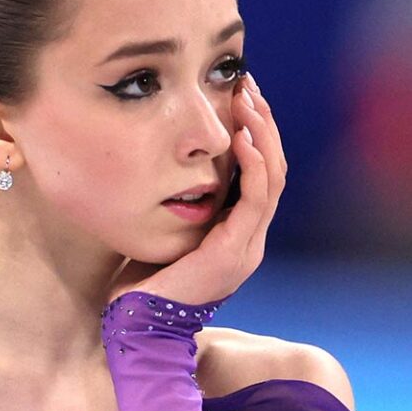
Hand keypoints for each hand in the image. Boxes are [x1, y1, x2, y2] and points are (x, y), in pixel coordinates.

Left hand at [108, 72, 286, 304]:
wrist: (137, 325)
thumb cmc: (145, 277)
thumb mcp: (171, 230)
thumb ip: (185, 204)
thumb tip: (178, 164)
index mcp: (240, 233)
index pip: (262, 174)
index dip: (258, 133)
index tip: (242, 95)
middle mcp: (251, 239)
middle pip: (275, 170)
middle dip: (264, 124)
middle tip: (249, 85)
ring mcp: (248, 247)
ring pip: (272, 180)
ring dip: (263, 136)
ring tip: (248, 101)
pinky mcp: (234, 252)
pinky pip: (255, 200)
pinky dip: (254, 165)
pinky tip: (243, 138)